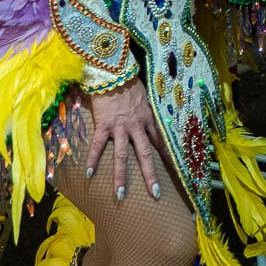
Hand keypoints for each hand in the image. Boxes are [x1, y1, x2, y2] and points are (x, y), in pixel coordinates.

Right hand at [85, 80, 163, 201]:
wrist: (114, 71)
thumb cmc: (129, 82)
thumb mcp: (145, 97)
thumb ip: (147, 111)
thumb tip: (151, 120)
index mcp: (149, 119)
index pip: (162, 142)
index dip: (169, 157)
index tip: (177, 173)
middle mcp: (137, 126)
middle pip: (146, 154)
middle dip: (151, 175)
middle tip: (156, 194)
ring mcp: (120, 127)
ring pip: (123, 155)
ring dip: (121, 175)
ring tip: (121, 194)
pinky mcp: (104, 124)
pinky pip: (98, 145)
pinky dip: (92, 159)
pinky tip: (88, 174)